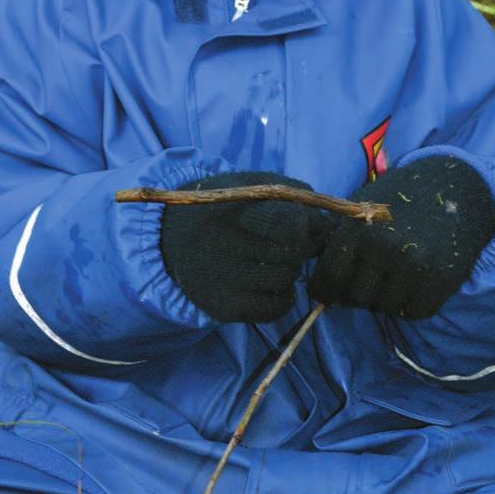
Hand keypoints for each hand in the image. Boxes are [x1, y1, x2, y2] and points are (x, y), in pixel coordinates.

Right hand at [160, 171, 329, 322]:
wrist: (168, 239)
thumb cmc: (223, 207)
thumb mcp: (251, 185)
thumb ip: (292, 194)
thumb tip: (327, 224)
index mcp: (231, 207)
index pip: (288, 221)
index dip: (306, 222)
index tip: (304, 222)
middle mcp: (223, 244)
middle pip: (293, 250)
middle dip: (303, 245)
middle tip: (292, 242)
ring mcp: (222, 279)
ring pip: (287, 277)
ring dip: (293, 269)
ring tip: (278, 259)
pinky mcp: (224, 307)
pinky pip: (274, 307)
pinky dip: (284, 295)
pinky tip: (273, 282)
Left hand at [310, 157, 494, 318]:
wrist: (455, 185)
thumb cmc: (401, 196)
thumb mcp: (361, 205)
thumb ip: (338, 238)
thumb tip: (316, 282)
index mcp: (357, 230)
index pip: (328, 280)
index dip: (325, 289)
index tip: (327, 291)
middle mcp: (383, 250)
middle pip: (355, 298)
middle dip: (356, 293)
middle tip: (366, 279)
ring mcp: (413, 268)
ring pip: (384, 307)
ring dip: (385, 298)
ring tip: (393, 275)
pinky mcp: (440, 281)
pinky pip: (413, 312)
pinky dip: (412, 303)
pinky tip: (414, 281)